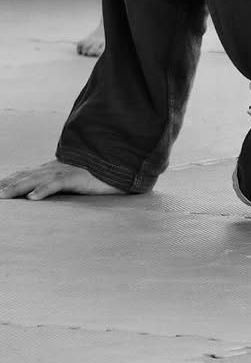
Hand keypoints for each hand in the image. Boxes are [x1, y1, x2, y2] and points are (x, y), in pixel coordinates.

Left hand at [0, 160, 122, 200]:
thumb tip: (47, 190)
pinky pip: (59, 184)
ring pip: (37, 180)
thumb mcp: (79, 177)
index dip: (10, 179)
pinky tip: (33, 198)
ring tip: (1, 196)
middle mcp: (57, 168)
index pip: (27, 173)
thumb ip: (63, 180)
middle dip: (7, 185)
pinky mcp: (79, 178)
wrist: (125, 164)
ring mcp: (67, 171)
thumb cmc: (104, 172)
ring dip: (18, 188)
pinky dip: (45, 190)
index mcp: (56, 168)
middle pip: (26, 176)